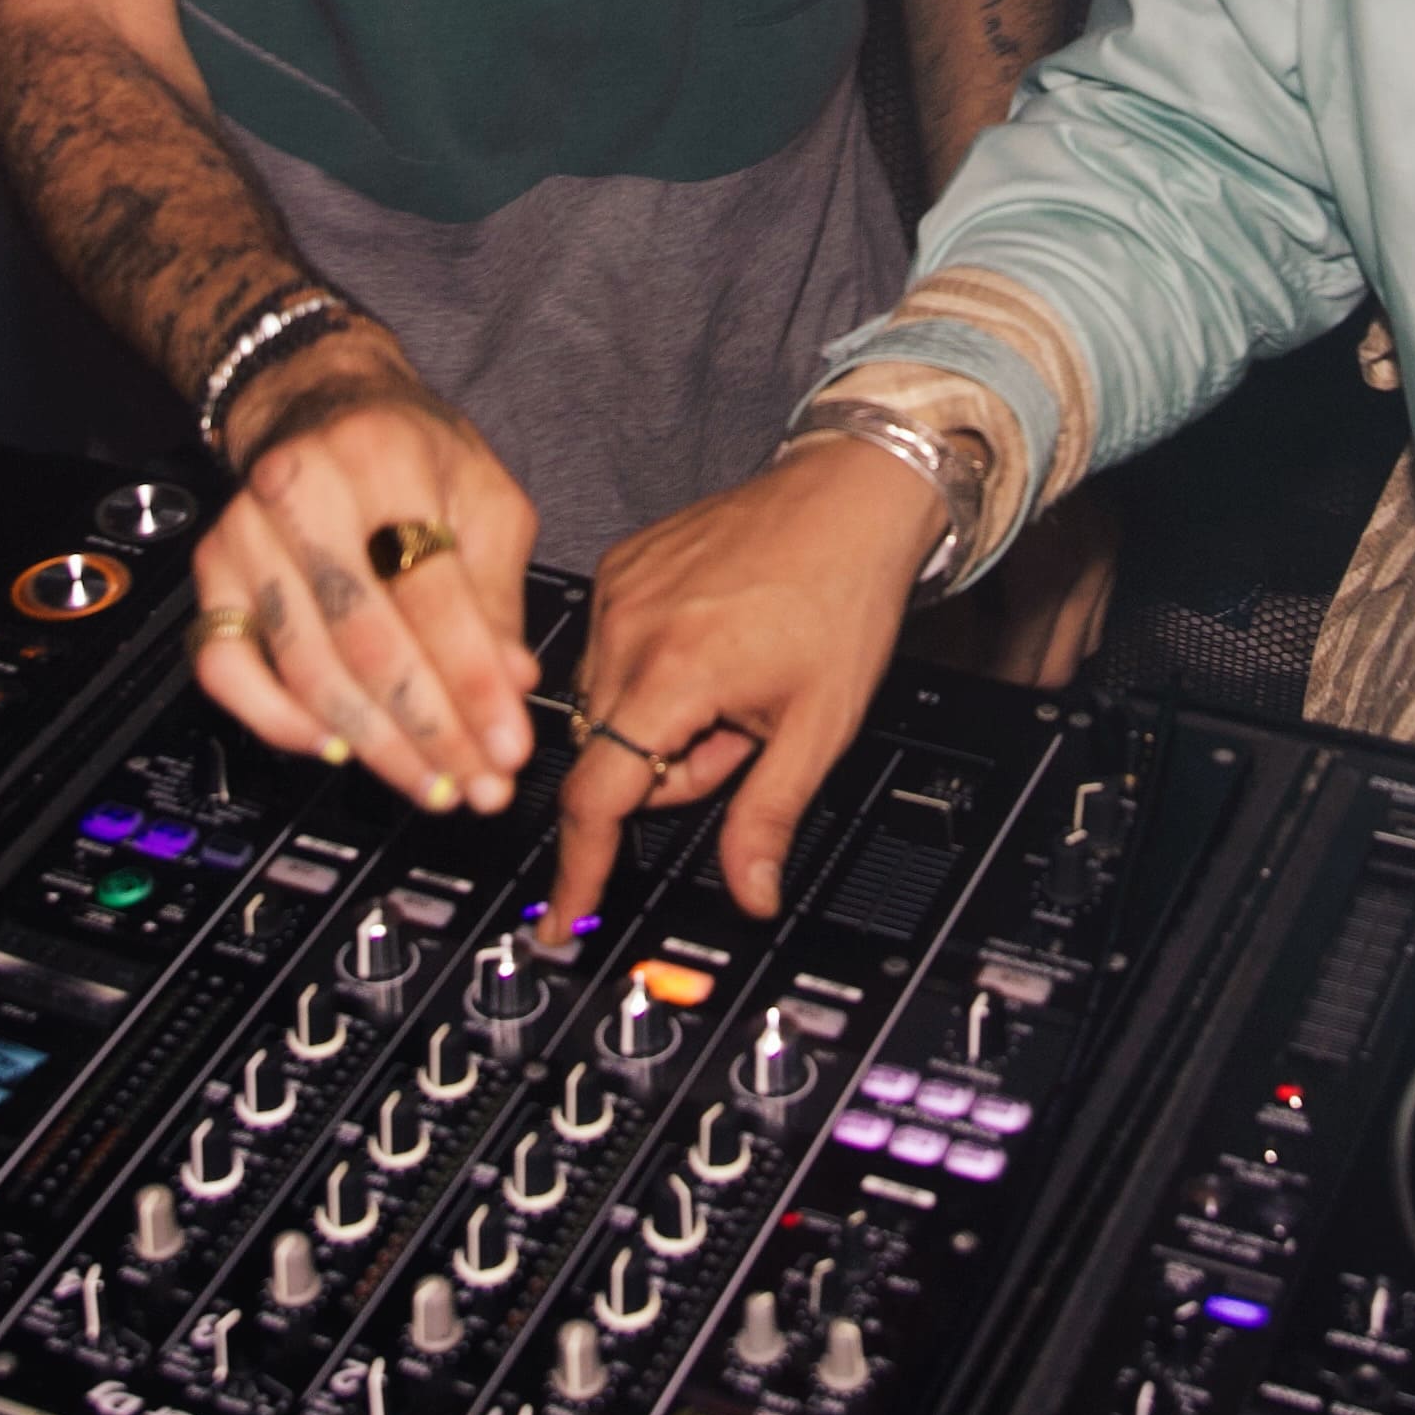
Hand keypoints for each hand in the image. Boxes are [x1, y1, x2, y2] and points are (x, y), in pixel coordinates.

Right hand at [185, 340, 538, 818]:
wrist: (319, 404)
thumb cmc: (407, 451)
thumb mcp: (482, 495)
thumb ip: (497, 592)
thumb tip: (509, 686)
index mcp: (381, 458)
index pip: (432, 594)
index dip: (474, 683)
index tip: (509, 748)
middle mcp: (299, 492)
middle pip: (366, 641)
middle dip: (429, 730)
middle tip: (476, 784)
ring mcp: (244, 536)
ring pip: (305, 668)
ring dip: (373, 743)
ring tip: (430, 782)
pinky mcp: (211, 575)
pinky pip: (226, 668)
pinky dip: (277, 721)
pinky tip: (334, 748)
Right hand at [548, 436, 936, 928]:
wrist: (849, 497)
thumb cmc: (842, 594)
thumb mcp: (818, 726)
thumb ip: (768, 817)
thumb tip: (751, 892)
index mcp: (672, 672)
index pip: (598, 795)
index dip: (582, 866)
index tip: (564, 916)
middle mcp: (628, 627)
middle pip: (608, 754)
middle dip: (668, 769)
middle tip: (742, 734)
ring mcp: (618, 591)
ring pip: (607, 705)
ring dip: (659, 719)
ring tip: (732, 683)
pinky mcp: (620, 566)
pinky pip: (611, 651)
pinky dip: (652, 669)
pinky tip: (710, 645)